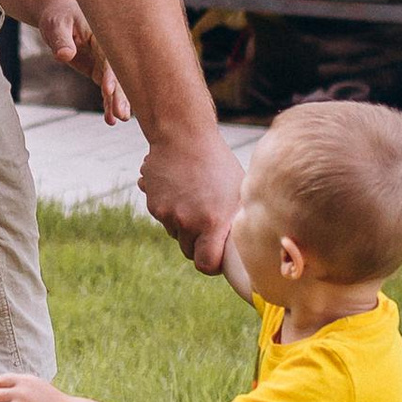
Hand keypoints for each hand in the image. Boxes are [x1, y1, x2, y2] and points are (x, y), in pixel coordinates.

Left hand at [30, 0, 131, 125]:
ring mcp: (104, 61)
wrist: (58, 14)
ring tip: (119, 120)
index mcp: (102, 36)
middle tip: (123, 114)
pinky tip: (110, 119)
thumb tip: (65, 55)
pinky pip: (106, 89)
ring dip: (116, 102)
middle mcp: (107, 50)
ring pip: (114, 85)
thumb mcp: (55, 24)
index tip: (109, 90)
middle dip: (120, 95)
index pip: (108, 57)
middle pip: (117, 74)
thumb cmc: (57, 16)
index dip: (110, 74)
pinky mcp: (98, 69)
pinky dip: (108, 103)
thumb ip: (60, 39)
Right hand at [139, 129, 243, 273]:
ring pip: (175, 233)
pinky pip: (163, 218)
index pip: (206, 265)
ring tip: (194, 198)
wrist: (184, 136)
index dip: (211, 265)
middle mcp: (187, 222)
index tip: (216, 257)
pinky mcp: (153, 204)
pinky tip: (180, 189)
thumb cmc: (217, 163)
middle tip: (207, 223)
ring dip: (183, 224)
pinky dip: (170, 209)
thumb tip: (249, 243)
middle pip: (189, 251)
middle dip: (197, 243)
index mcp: (212, 222)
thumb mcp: (237, 192)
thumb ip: (236, 220)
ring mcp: (167, 214)